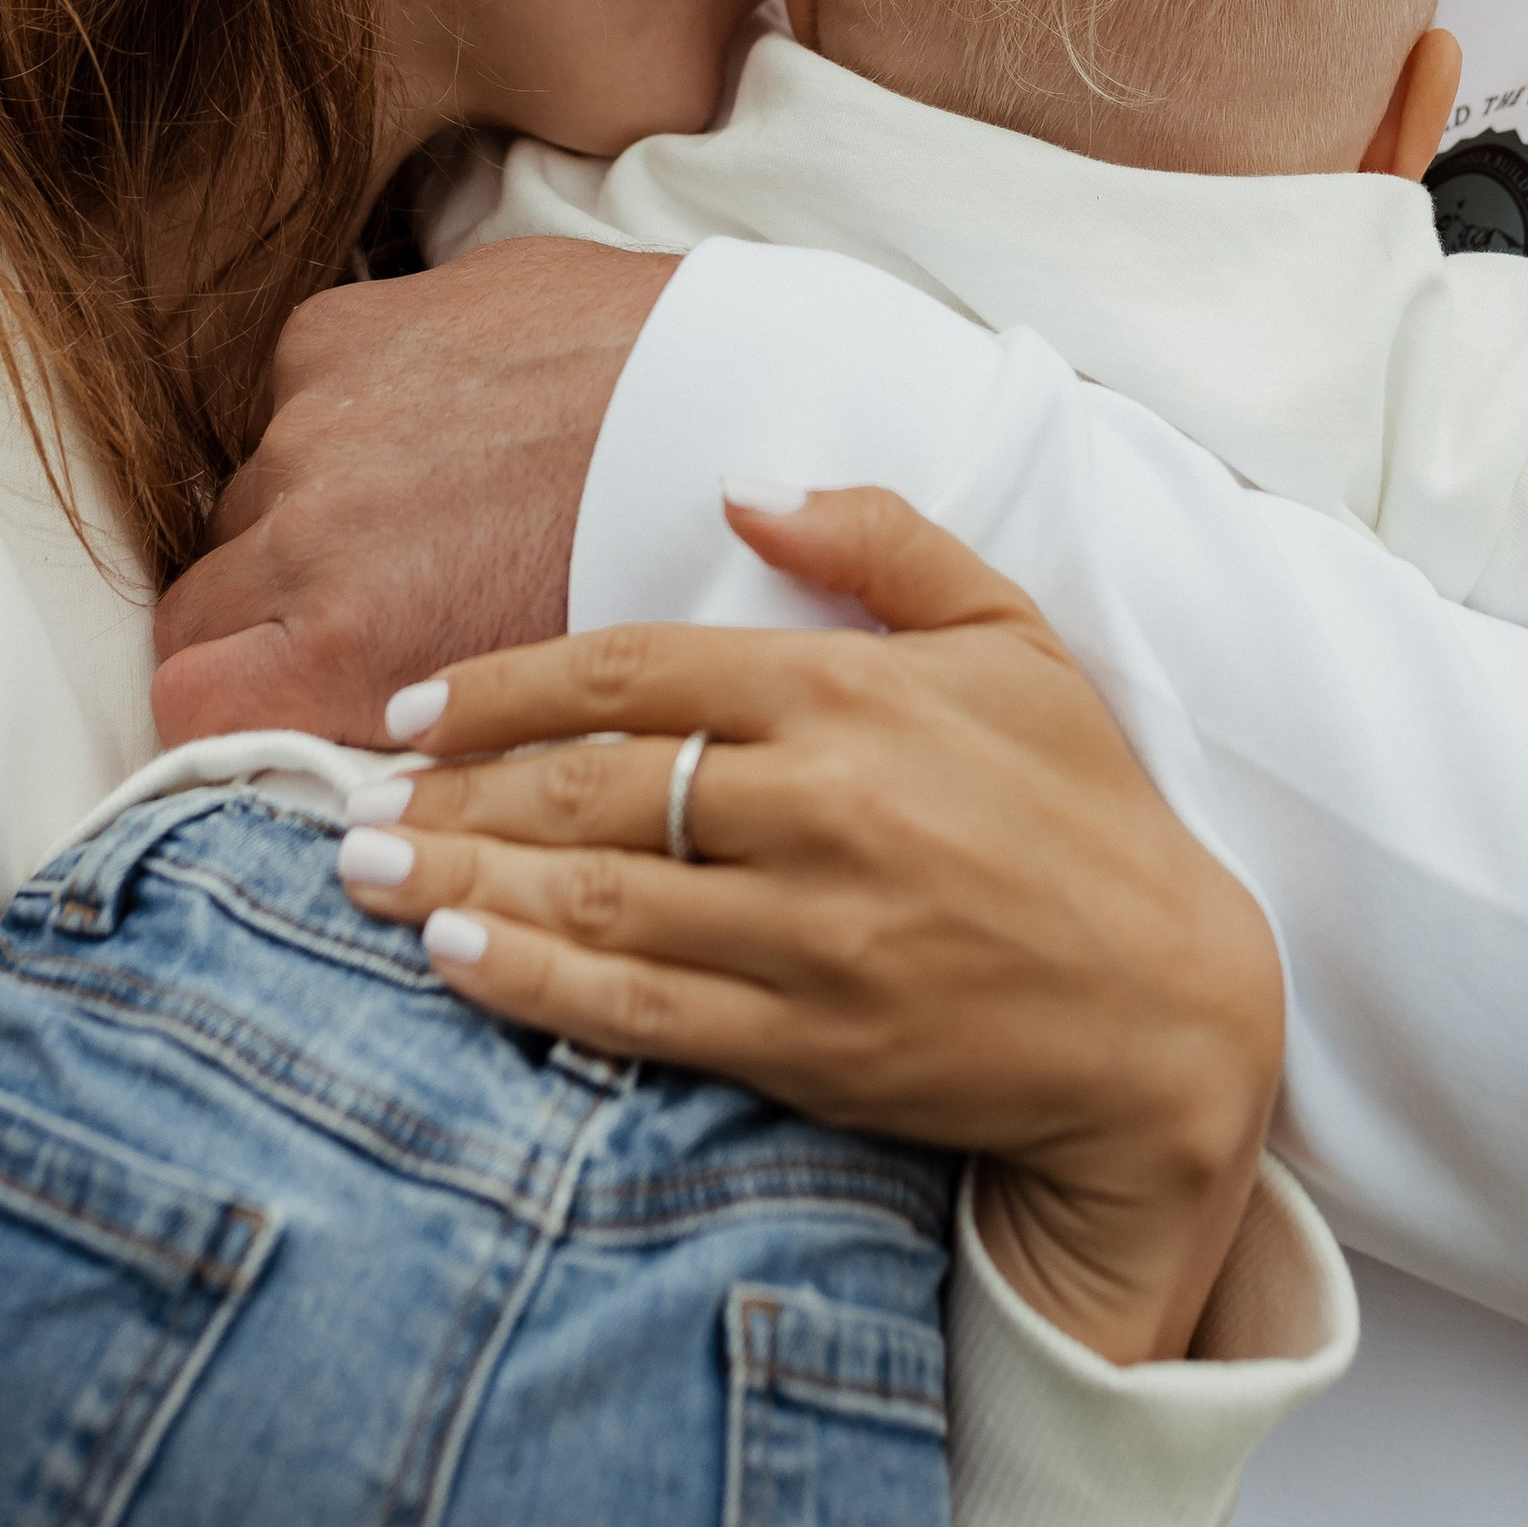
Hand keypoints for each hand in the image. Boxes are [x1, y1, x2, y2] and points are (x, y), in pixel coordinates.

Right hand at [153, 240, 679, 747]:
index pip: (185, 704)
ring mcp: (314, 414)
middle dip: (259, 626)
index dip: (230, 719)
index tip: (282, 718)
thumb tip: (371, 766)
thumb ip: (419, 725)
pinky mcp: (344, 327)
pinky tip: (445, 422)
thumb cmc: (676, 568)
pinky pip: (295, 387)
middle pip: (199, 604)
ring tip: (430, 516)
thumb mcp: (540, 703)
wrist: (757, 398)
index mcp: (344, 640)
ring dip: (308, 513)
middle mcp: (304, 528)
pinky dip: (344, 410)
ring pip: (251, 492)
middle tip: (361, 625)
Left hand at [338, 487, 1283, 1366]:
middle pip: (590, 784)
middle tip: (356, 791)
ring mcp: (810, 932)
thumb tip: (744, 483)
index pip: (636, 669)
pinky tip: (455, 961)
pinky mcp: (811, 1043)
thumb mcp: (1011, 637)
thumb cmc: (1083, 810)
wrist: (1171, 1015)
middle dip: (457, 788)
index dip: (509, 685)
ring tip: (359, 872)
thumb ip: (881, 542)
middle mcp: (819, 804)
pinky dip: (534, 985)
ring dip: (459, 883)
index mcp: (851, 693)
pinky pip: (640, 1009)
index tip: (421, 704)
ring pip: (593, 898)